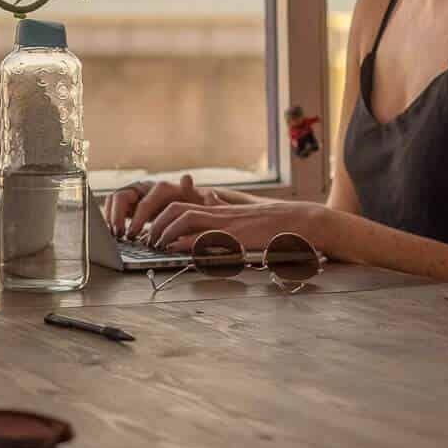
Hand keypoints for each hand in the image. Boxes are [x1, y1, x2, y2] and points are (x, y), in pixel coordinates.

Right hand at [106, 173, 207, 239]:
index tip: (133, 234)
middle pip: (121, 196)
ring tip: (114, 235)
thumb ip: (190, 191)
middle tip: (119, 235)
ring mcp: (135, 194)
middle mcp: (143, 187)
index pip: (142, 201)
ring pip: (114, 200)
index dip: (136, 218)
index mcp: (159, 187)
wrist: (187, 205)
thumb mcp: (195, 201)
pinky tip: (113, 232)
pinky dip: (111, 218)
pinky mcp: (129, 203)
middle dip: (117, 216)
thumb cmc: (192, 206)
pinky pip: (113, 208)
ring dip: (111, 217)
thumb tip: (187, 177)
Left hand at [142, 197, 326, 253]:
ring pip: (186, 217)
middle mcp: (218, 213)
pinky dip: (190, 241)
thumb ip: (222, 207)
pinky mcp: (237, 234)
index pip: (179, 206)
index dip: (161, 217)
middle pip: (176, 209)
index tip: (150, 231)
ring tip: (158, 244)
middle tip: (148, 240)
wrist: (299, 220)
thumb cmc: (272, 222)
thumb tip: (210, 198)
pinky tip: (179, 248)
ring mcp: (226, 222)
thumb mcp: (241, 213)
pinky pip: (207, 235)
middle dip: (157, 224)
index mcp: (217, 209)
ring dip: (167, 231)